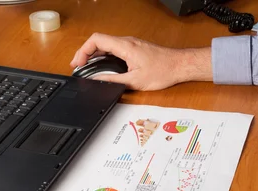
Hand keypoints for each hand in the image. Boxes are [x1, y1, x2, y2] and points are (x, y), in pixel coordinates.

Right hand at [70, 33, 211, 90]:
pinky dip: (103, 55)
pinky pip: (113, 48)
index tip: (78, 63)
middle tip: (78, 67)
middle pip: (98, 41)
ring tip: (86, 67)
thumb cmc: (163, 71)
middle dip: (85, 53)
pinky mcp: (134, 48)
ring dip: (93, 54)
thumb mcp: (134, 81)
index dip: (83, 51)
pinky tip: (102, 65)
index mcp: (125, 47)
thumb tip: (96, 82)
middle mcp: (126, 42)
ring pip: (106, 44)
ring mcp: (130, 44)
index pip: (96, 40)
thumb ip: (112, 81)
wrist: (179, 65)